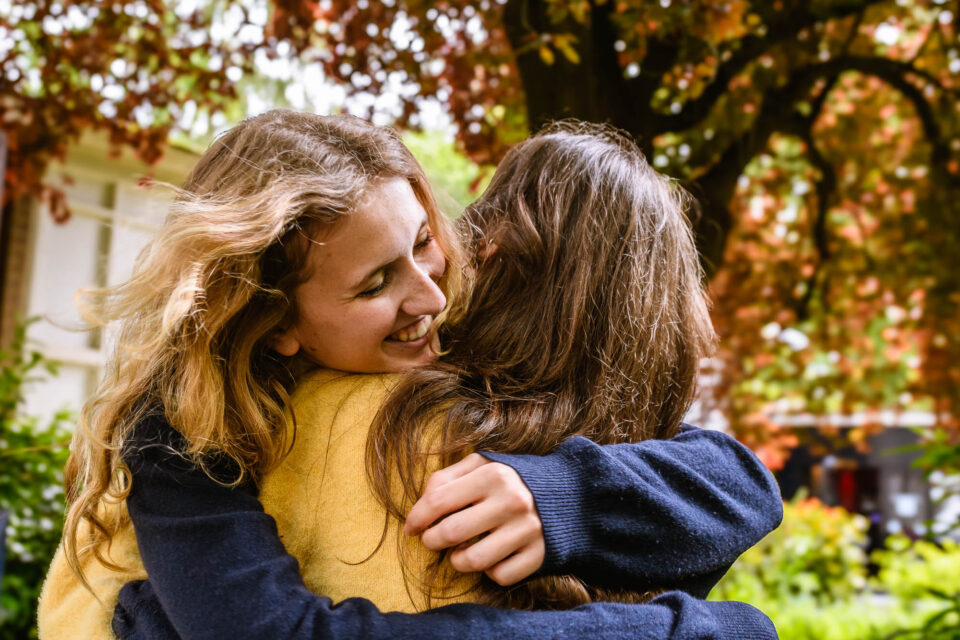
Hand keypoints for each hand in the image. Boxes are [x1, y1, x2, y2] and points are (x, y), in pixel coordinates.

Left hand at [404, 453, 545, 585]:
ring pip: (473, 561)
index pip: (438, 501)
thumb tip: (421, 507)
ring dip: (457, 560)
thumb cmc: (510, 480)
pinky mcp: (539, 554)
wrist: (566, 493)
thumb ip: (447, 477)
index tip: (411, 528)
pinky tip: (492, 557)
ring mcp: (527, 530)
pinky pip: (499, 576)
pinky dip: (489, 571)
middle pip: (450, 533)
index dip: (416, 518)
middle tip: (432, 540)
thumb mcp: (481, 464)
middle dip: (431, 541)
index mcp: (493, 474)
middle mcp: (512, 501)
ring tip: (459, 551)